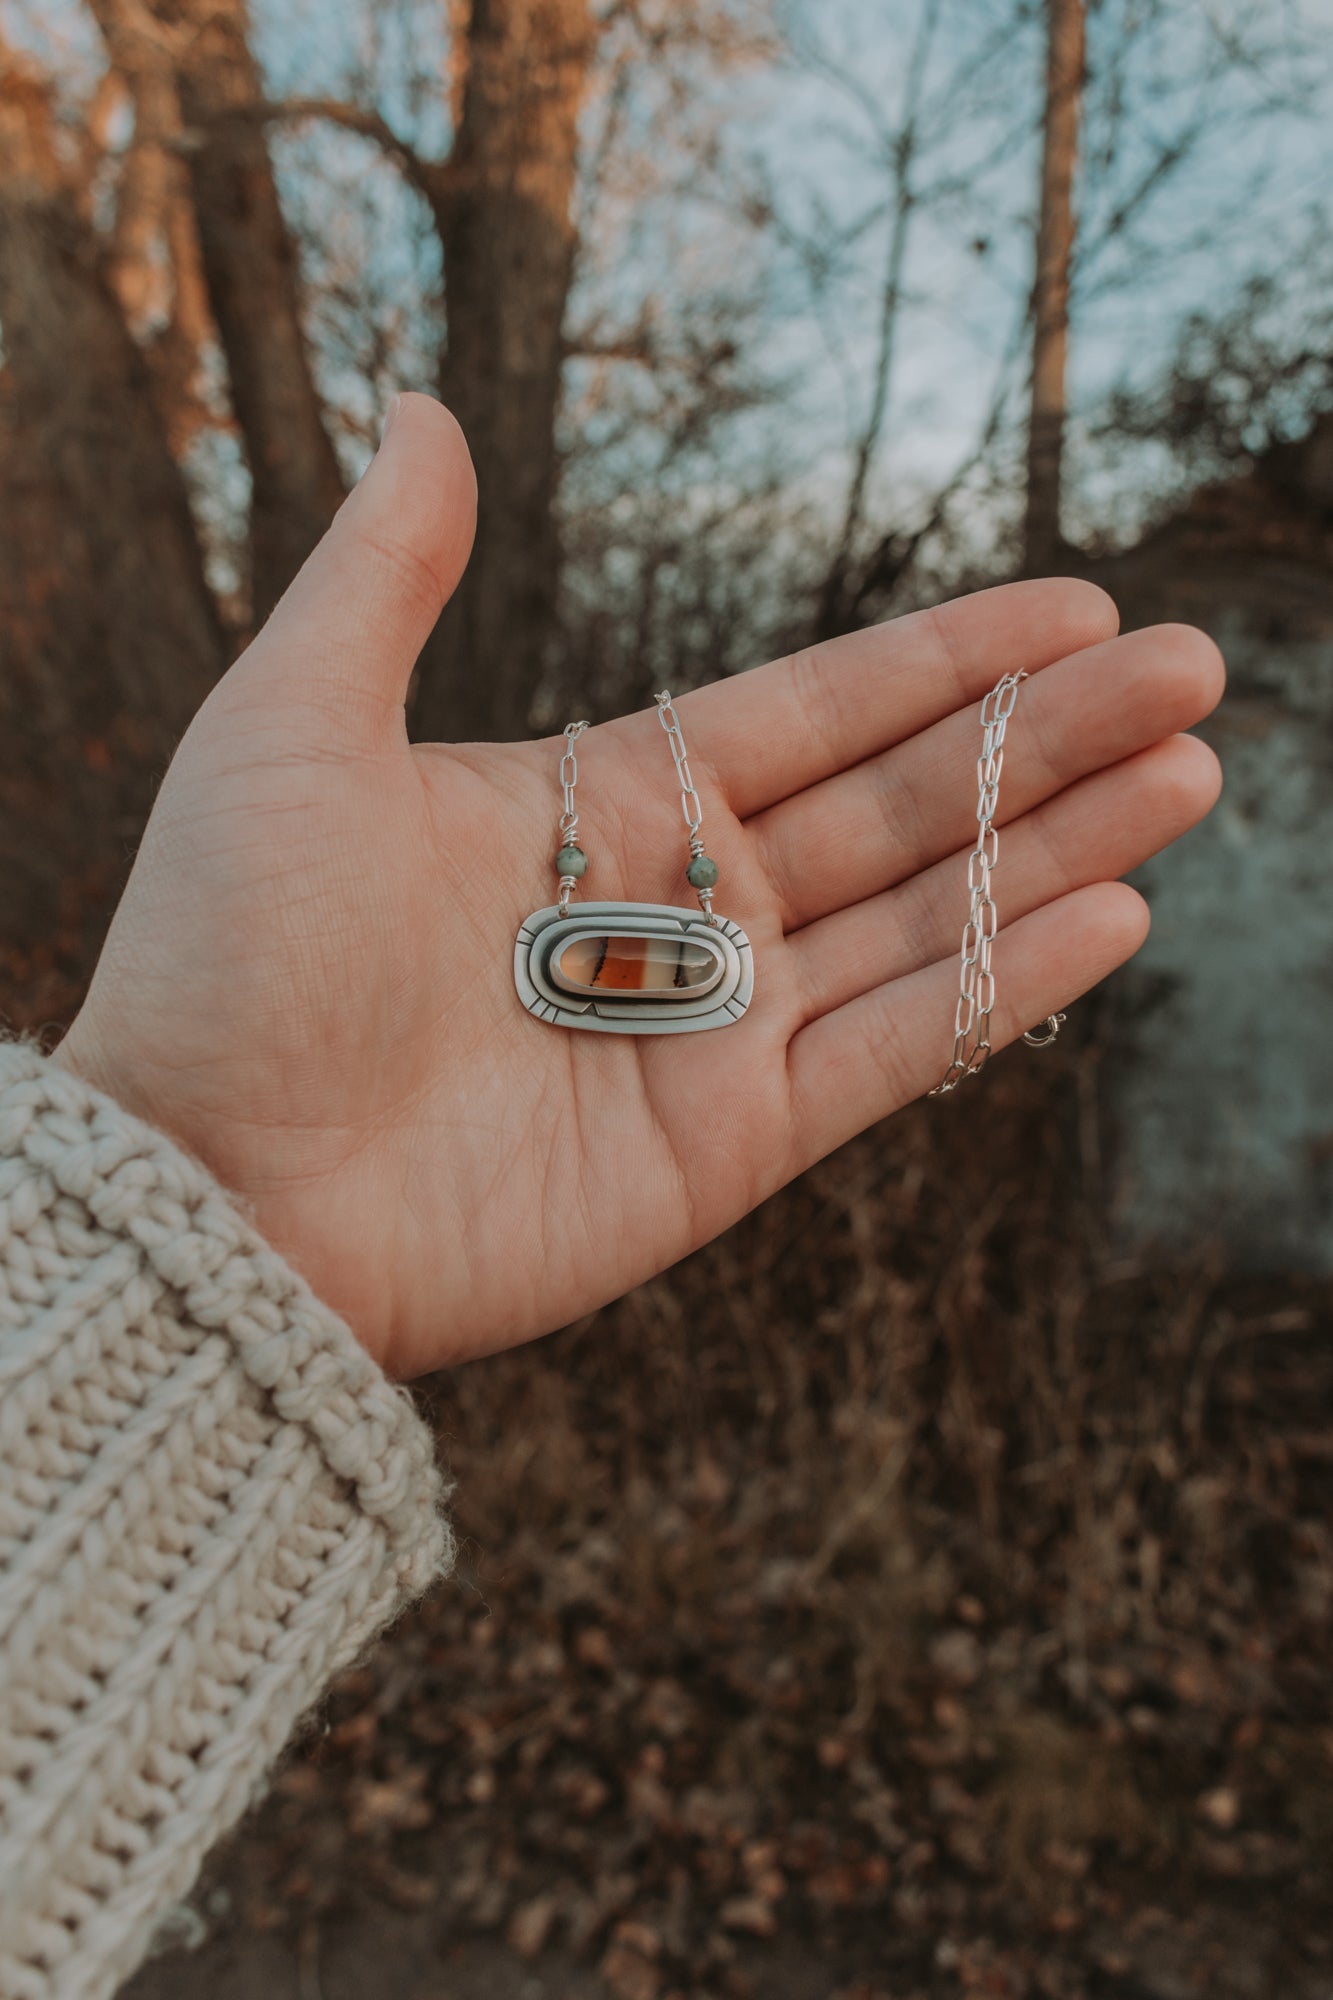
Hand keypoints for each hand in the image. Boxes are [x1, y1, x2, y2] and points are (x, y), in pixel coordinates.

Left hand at [56, 396, 1224, 1377]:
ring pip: (923, 919)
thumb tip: (426, 405)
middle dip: (1048, 736)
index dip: (945, 658)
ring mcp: (708, 1033)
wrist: (204, 1186)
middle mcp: (671, 910)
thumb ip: (388, 571)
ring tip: (1191, 773)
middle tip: (1191, 670)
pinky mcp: (725, 1149)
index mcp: (593, 802)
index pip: (810, 712)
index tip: (1076, 601)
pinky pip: (890, 1055)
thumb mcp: (293, 720)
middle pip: (898, 805)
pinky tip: (1111, 913)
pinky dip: (1001, 989)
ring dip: (1060, 846)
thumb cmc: (225, 951)